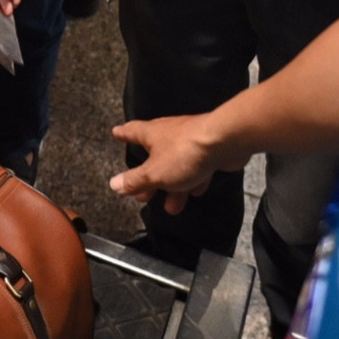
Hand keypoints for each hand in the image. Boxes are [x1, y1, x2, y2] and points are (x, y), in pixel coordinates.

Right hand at [109, 114, 247, 213]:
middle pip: (154, 156)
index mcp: (152, 134)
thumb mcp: (154, 173)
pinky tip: (196, 191)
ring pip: (176, 165)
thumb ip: (135, 180)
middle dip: (148, 176)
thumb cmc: (183, 154)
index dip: (123, 134)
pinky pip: (196, 166)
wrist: (224, 141)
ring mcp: (190, 141)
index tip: (116, 133)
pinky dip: (193, 179)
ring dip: (172, 185)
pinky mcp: (209, 149)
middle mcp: (169, 134)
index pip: (132, 131)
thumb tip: (114, 184)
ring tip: (170, 206)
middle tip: (142, 194)